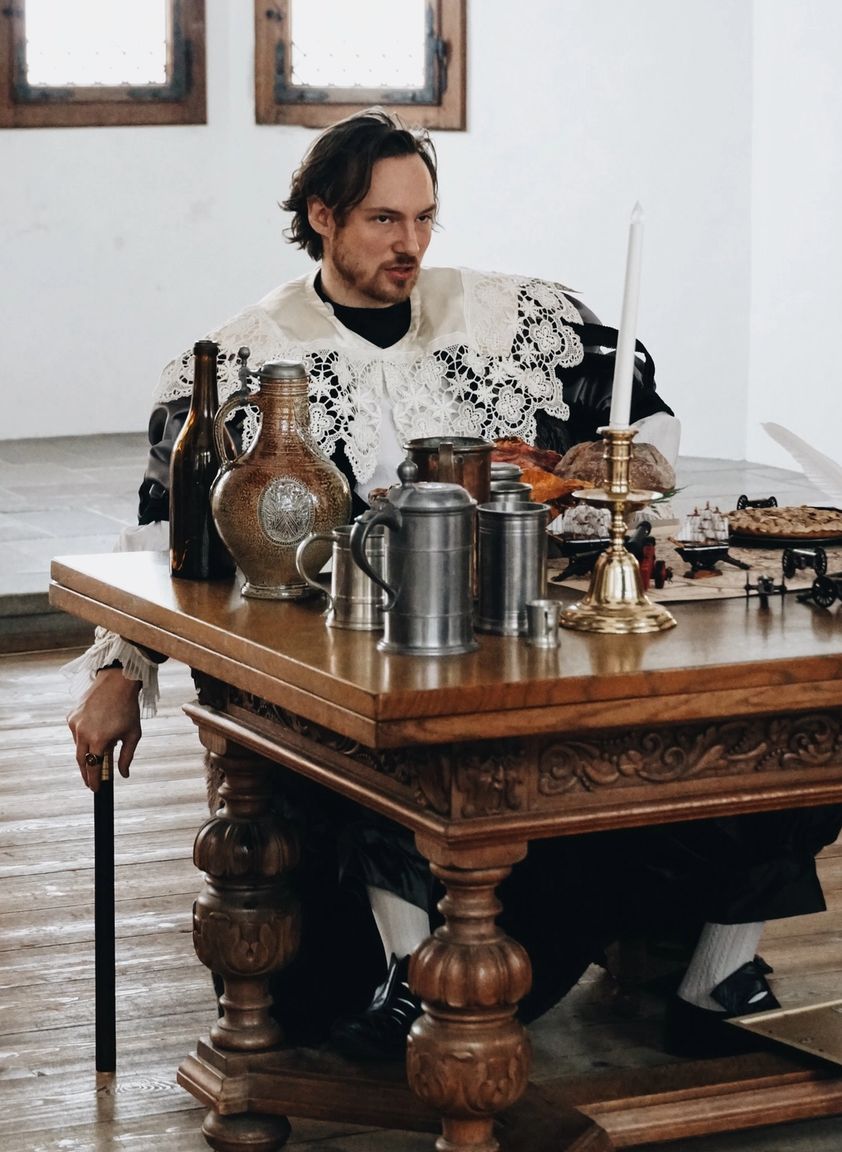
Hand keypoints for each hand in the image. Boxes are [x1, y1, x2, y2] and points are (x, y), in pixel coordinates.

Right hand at [68, 668, 141, 791]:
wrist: (117, 682)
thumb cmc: (128, 709)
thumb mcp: (132, 735)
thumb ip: (126, 757)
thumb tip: (124, 775)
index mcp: (98, 739)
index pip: (93, 767)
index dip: (93, 781)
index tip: (95, 790)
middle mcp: (82, 733)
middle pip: (81, 761)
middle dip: (86, 773)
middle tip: (91, 782)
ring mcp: (74, 724)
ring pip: (78, 747)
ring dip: (86, 754)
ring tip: (97, 756)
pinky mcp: (71, 716)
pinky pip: (76, 733)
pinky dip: (83, 739)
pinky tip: (95, 735)